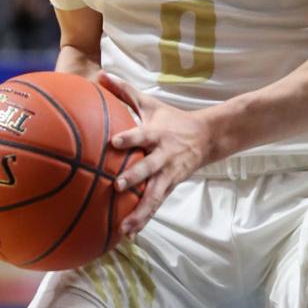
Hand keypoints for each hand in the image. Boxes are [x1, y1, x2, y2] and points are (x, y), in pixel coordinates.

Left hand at [108, 84, 213, 236]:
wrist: (207, 137)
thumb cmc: (171, 120)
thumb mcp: (151, 104)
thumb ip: (125, 91)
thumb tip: (101, 74)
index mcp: (157, 134)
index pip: (141, 135)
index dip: (129, 138)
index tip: (114, 143)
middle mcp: (163, 156)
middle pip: (149, 168)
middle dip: (135, 177)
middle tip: (118, 186)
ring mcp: (168, 174)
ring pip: (154, 195)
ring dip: (139, 211)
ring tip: (124, 227)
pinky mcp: (171, 186)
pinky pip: (155, 205)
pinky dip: (143, 219)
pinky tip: (128, 234)